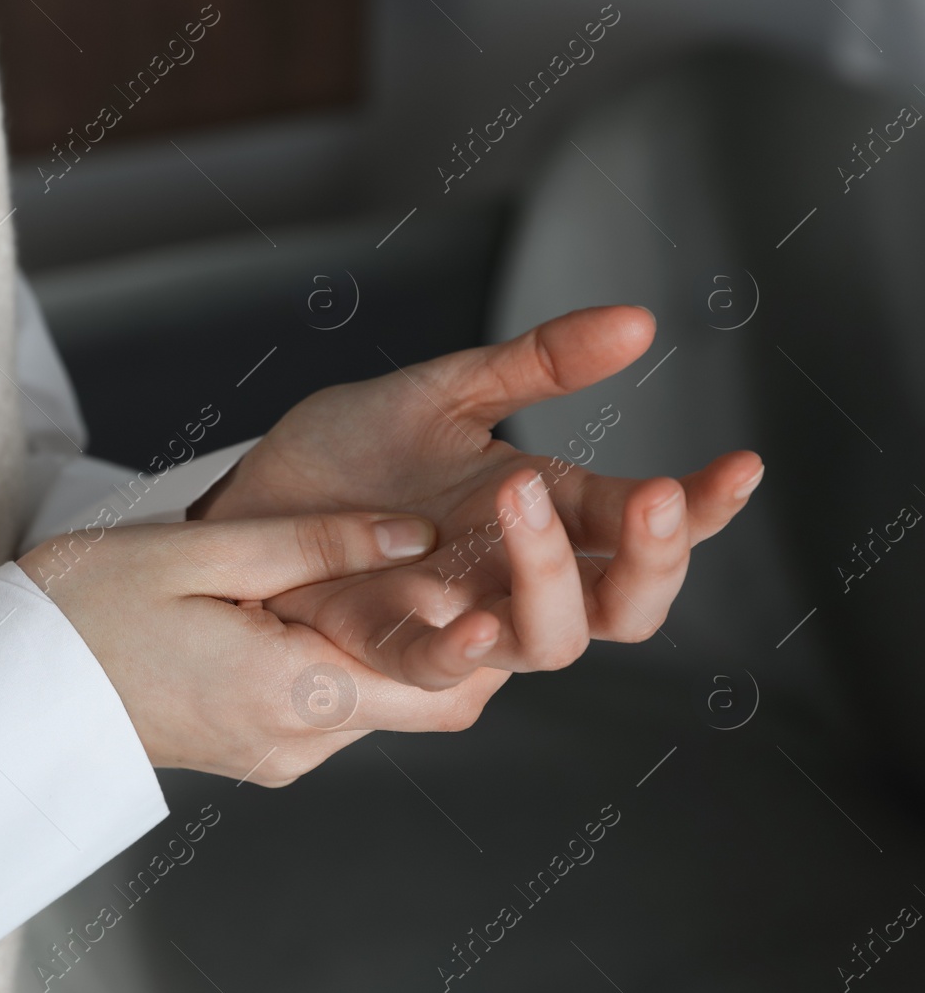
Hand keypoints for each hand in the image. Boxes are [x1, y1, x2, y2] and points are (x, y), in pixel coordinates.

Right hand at [18, 512, 510, 785]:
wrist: (8, 691)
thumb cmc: (81, 612)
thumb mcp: (196, 555)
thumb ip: (314, 542)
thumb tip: (415, 531)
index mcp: (288, 693)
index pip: (439, 677)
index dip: (491, 625)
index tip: (519, 561)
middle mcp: (298, 740)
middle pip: (434, 699)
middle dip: (473, 632)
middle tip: (489, 544)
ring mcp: (281, 752)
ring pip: (393, 699)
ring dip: (417, 640)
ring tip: (421, 555)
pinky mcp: (264, 745)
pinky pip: (344, 702)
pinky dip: (365, 654)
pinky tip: (345, 595)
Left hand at [191, 306, 763, 687]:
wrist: (250, 497)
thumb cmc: (347, 455)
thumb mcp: (445, 391)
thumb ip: (537, 363)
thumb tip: (639, 321)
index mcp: (544, 516)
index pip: (643, 527)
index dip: (702, 509)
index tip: (742, 466)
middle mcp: (513, 579)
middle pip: (623, 607)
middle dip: (655, 561)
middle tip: (656, 495)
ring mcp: (457, 617)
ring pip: (548, 641)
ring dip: (551, 577)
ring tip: (525, 496)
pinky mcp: (383, 641)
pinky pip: (437, 671)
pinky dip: (459, 652)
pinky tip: (473, 621)